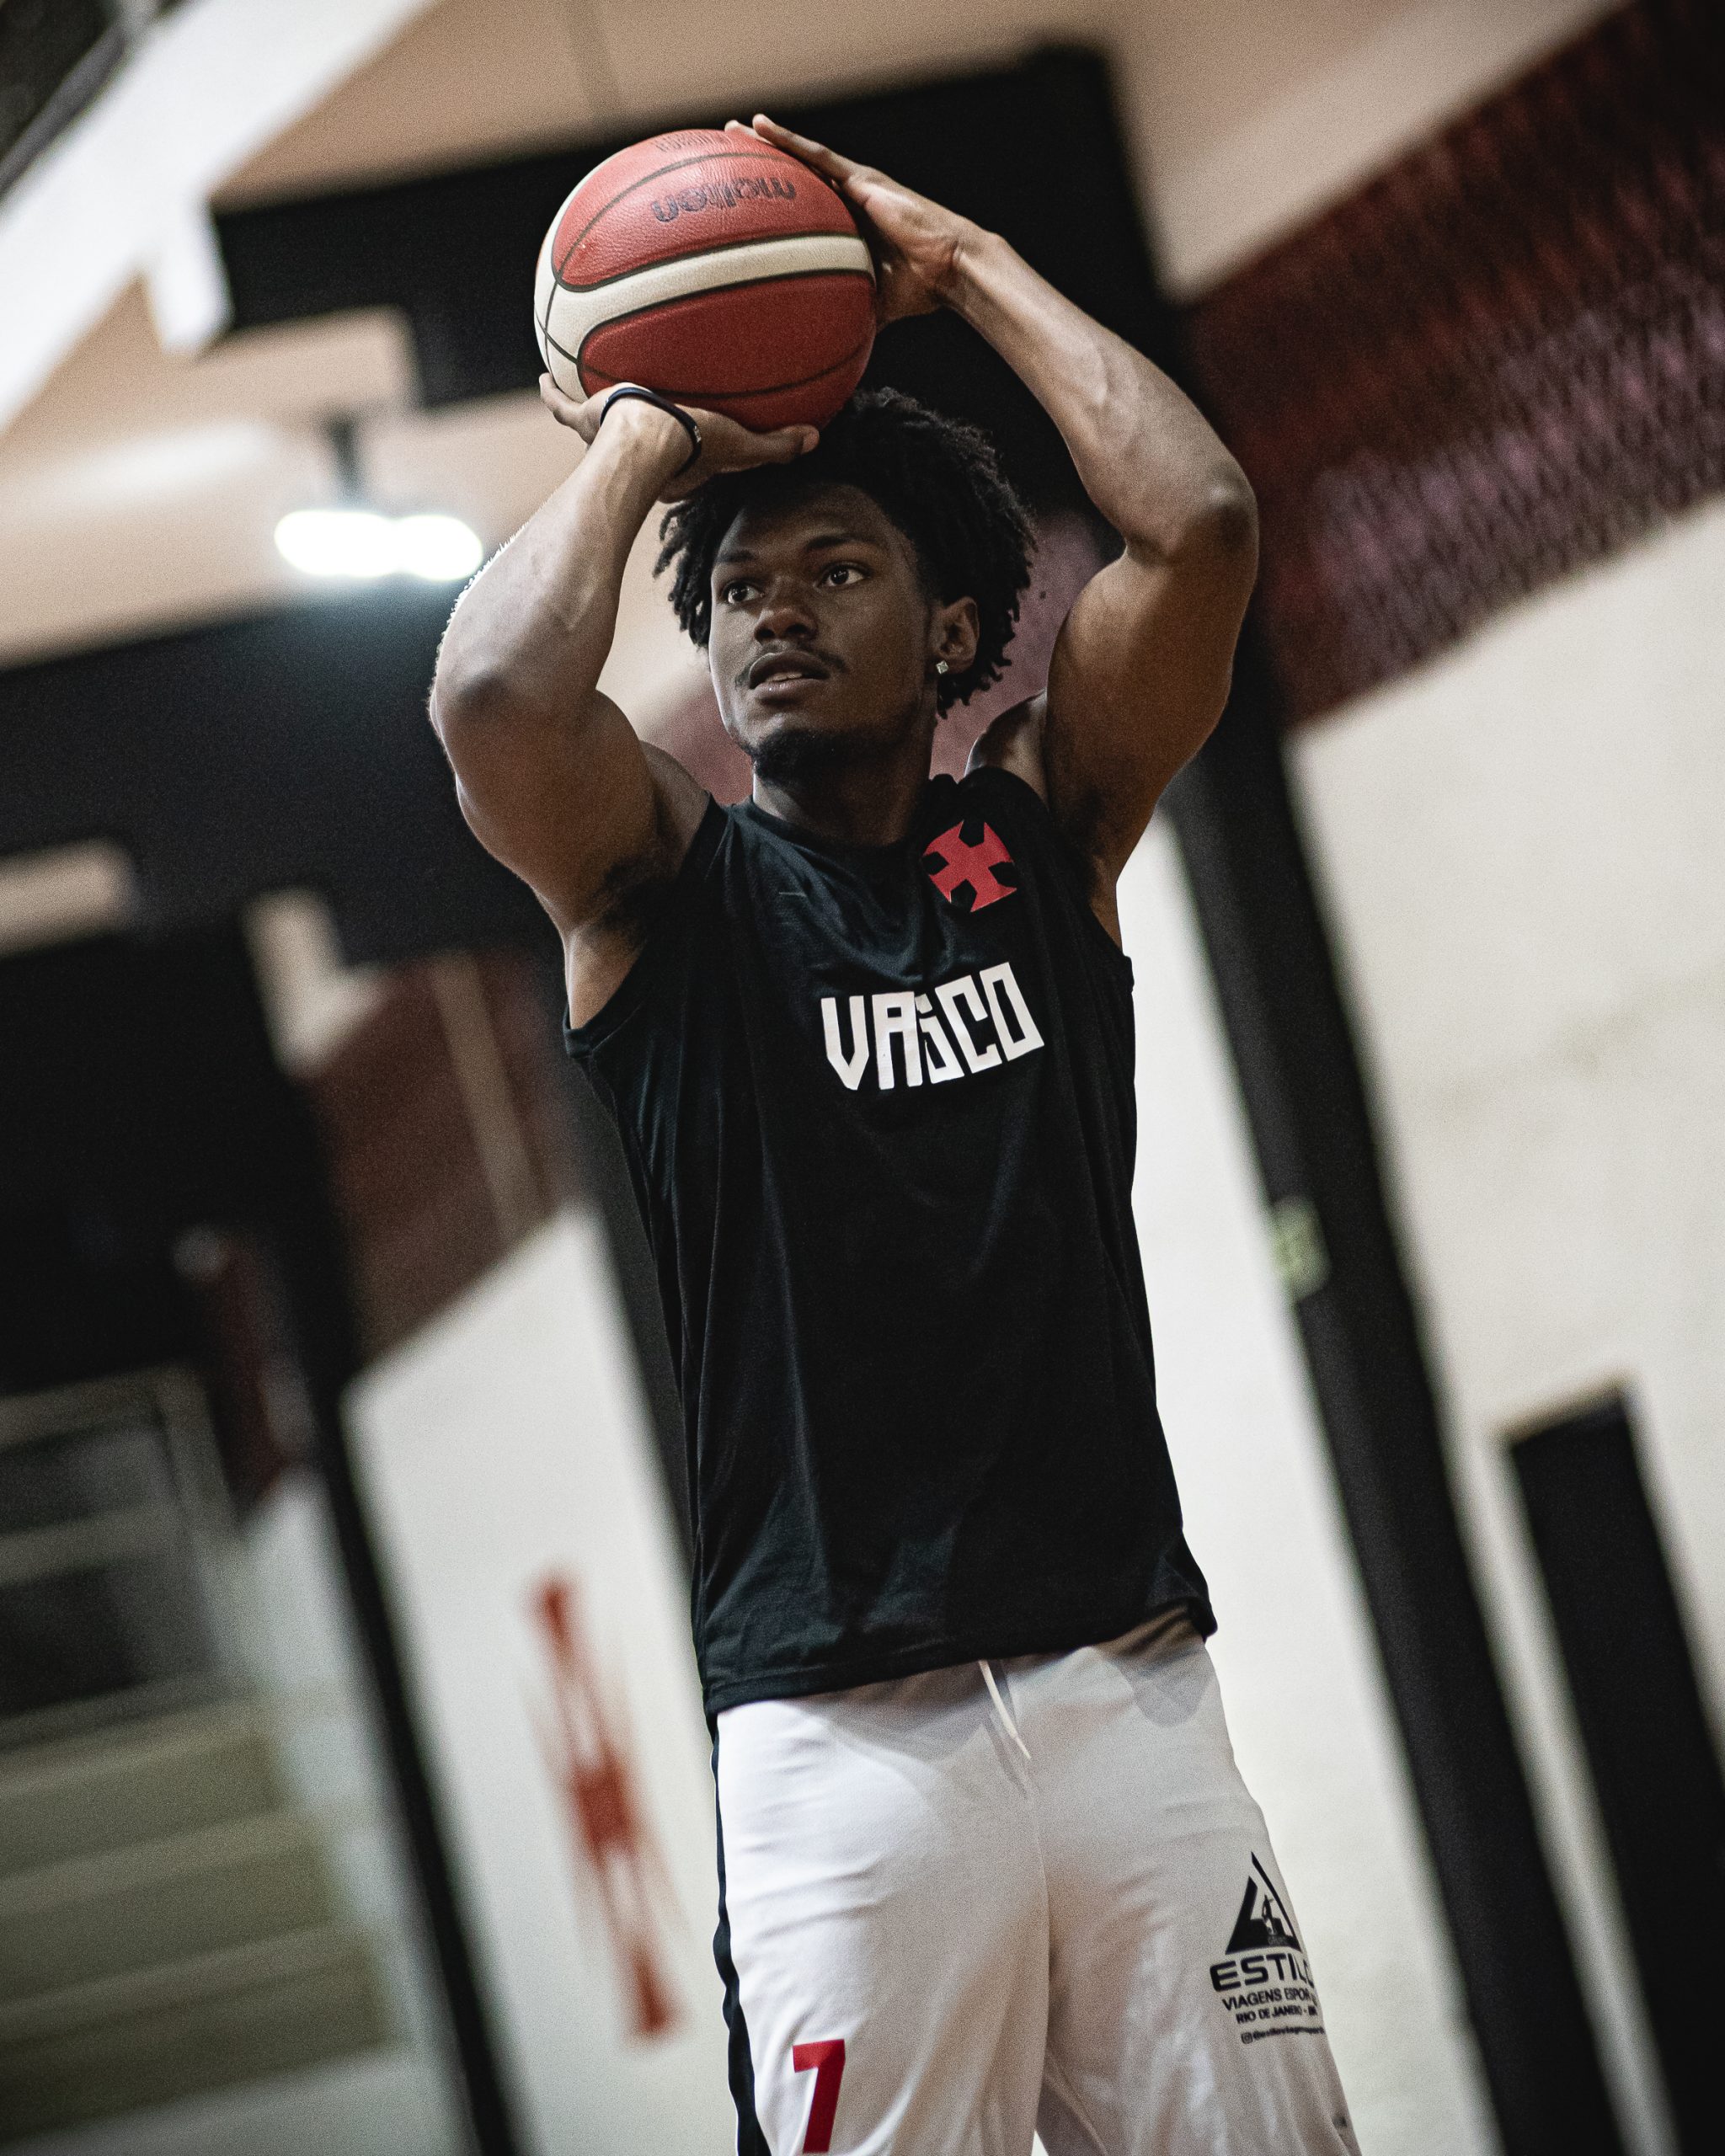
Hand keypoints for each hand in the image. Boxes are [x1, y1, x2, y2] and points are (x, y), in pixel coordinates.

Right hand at [539, 375, 816, 499]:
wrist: (644, 440)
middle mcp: (639, 453)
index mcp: (674, 462)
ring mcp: (606, 436)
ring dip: (594, 410)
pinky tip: (542, 377)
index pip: (687, 457)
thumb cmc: (691, 446)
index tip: (693, 437)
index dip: (694, 448)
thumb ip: (777, 444)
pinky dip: (552, 394)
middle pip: (641, 438)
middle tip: (640, 412)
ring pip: (598, 421)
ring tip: (588, 389)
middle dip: (640, 430)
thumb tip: (815, 439)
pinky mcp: (583, 420)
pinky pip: (563, 406)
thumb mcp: (741, 443)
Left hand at [727, 115, 979, 324]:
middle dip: (762, 169)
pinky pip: (816, 155)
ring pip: (801, 158)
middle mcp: (848, 200)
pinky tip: (760, 126)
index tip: (743, 205)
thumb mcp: (873, 307)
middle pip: (797, 180)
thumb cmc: (921, 290)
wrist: (950, 268)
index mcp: (849, 227)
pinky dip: (787, 140)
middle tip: (723, 161)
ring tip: (731, 131)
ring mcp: (854, 185)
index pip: (805, 212)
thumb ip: (847, 318)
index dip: (776, 205)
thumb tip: (825, 355)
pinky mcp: (861, 177)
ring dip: (766, 144)